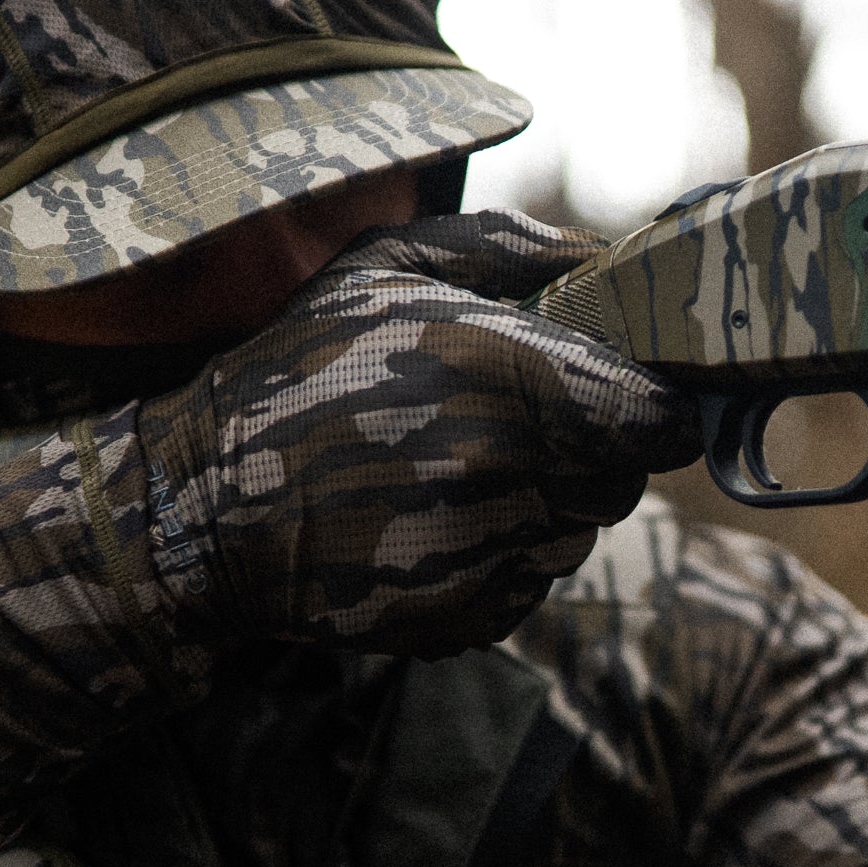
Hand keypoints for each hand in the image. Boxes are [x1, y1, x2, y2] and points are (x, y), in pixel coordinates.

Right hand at [135, 210, 699, 655]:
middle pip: (622, 479)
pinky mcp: (463, 619)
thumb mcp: (383, 268)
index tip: (622, 394)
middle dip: (587, 451)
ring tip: (451, 477)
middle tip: (512, 427)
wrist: (207, 505)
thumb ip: (506, 248)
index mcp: (506, 375)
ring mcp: (486, 556)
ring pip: (573, 537)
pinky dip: (496, 562)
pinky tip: (426, 527)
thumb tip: (604, 258)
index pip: (660, 418)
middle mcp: (509, 473)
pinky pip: (526, 588)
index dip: (653, 404)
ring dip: (540, 508)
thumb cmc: (296, 370)